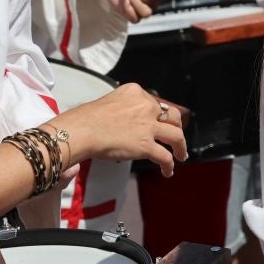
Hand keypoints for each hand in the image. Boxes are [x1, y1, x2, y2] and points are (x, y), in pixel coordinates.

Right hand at [57, 82, 187, 175]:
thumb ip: (123, 108)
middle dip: (176, 127)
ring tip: (181, 155)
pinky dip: (169, 165)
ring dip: (181, 147)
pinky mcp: (146, 145)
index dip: (158, 115)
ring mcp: (148, 126)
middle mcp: (146, 106)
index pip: (154, 103)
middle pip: (172, 116)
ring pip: (176, 136)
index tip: (157, 122)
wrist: (82, 130)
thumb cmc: (86, 119)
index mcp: (135, 92)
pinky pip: (165, 157)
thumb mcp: (108, 102)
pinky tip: (168, 171)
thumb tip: (126, 123)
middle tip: (175, 138)